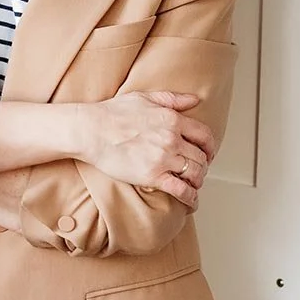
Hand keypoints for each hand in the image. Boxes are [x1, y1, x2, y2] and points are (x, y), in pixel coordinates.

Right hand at [79, 91, 216, 206]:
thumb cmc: (111, 113)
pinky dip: (190, 197)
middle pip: (201, 157)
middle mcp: (172, 138)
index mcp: (172, 119)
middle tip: (198, 171)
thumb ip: (172, 99)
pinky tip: (191, 202)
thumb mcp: (144, 97)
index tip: (207, 153)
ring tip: (193, 185)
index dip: (209, 147)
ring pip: (195, 173)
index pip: (204, 135)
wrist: (89, 130)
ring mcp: (164, 158)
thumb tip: (195, 99)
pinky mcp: (153, 175)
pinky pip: (181, 190)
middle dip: (203, 166)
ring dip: (198, 181)